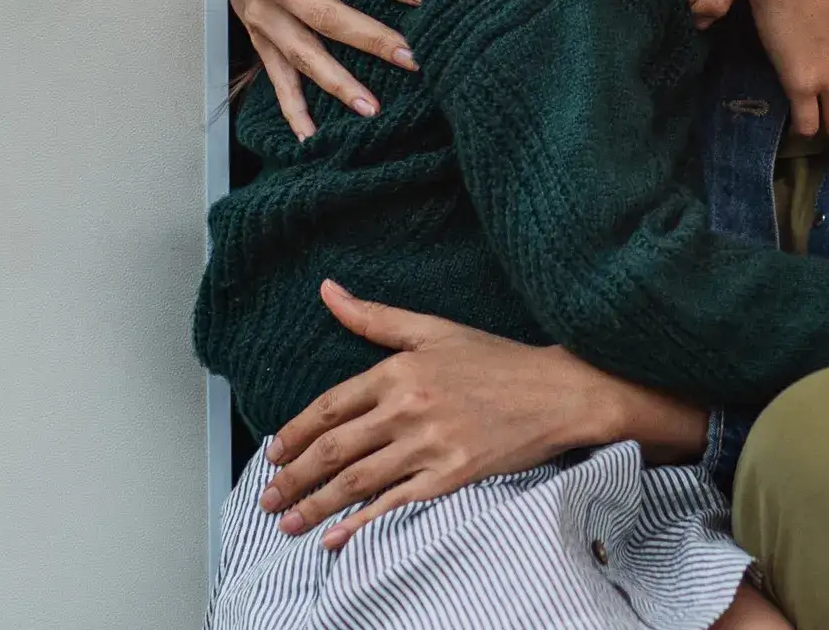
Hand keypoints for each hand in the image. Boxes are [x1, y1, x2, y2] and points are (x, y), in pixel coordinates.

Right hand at [228, 0, 420, 137]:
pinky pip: (277, 83)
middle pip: (327, 16)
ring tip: (374, 108)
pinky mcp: (261, 47)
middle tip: (413, 57)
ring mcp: (266, 21)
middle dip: (370, 39)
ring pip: (304, 57)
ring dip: (338, 85)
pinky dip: (294, 112)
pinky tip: (314, 136)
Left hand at [260, 282, 700, 547]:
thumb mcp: (434, 329)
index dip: (294, 434)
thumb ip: (375, 317)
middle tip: (268, 498)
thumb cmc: (498, 360)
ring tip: (287, 520)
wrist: (560, 391)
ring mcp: (429, 445)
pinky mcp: (451, 475)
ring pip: (356, 481)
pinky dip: (360, 523)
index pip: (329, 407)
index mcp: (398, 370)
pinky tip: (335, 537)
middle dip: (293, 478)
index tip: (273, 453)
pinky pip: (394, 503)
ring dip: (315, 505)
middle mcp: (408, 408)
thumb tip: (326, 290)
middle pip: (333, 450)